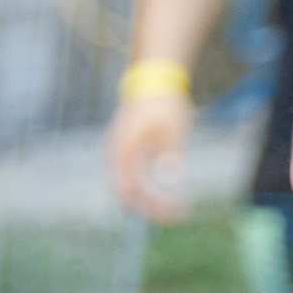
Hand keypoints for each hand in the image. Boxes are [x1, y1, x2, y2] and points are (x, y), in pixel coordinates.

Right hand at [107, 88, 191, 222]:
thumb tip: (171, 176)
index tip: (171, 214)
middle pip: (129, 192)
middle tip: (175, 215)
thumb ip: (170, 151)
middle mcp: (117, 155)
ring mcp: (122, 152)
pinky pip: (137, 175)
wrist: (154, 78)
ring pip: (133, 185)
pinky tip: (169, 189)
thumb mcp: (171, 126)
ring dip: (151, 198)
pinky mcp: (131, 149)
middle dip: (150, 207)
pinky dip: (151, 185)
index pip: (129, 190)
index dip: (149, 206)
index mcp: (123, 151)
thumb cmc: (162, 102)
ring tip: (175, 206)